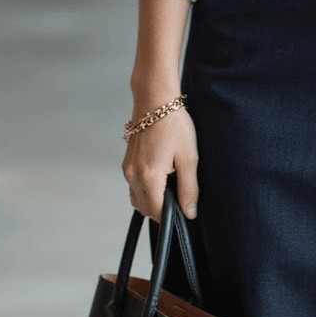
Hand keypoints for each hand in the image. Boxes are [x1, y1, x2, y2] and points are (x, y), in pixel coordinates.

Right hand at [122, 102, 198, 222]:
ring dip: (152, 199)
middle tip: (179, 191)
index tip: (183, 207)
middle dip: (161, 208)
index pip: (156, 212)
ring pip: (137, 199)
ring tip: (170, 182)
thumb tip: (189, 213)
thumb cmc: (174, 126)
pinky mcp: (127, 164)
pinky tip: (161, 174)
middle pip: (145, 209)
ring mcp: (127, 170)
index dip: (170, 215)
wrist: (155, 101)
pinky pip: (134, 187)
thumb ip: (188, 188)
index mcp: (149, 176)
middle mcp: (133, 176)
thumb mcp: (189, 158)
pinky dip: (146, 189)